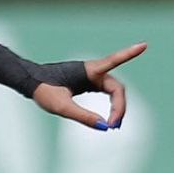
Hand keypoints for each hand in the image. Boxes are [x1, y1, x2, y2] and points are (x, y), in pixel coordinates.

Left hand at [32, 42, 146, 130]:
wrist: (29, 82)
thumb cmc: (43, 90)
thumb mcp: (61, 107)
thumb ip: (83, 117)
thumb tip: (104, 126)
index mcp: (87, 70)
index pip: (113, 61)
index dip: (129, 54)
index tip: (144, 45)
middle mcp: (92, 71)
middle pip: (117, 88)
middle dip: (119, 107)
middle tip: (114, 126)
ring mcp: (91, 77)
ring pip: (113, 91)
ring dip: (117, 108)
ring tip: (113, 126)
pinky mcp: (87, 83)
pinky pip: (106, 93)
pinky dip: (111, 105)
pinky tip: (110, 119)